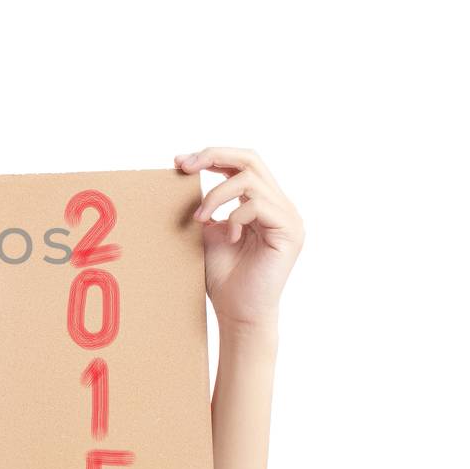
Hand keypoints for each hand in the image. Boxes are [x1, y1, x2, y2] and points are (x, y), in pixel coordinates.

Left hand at [175, 147, 304, 328]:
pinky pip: (258, 205)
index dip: (212, 156)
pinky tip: (230, 237)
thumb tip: (182, 170)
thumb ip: (206, 204)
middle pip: (251, 158)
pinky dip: (235, 216)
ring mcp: (288, 217)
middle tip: (185, 166)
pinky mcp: (290, 231)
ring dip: (216, 195)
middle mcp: (280, 205)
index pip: (242, 164)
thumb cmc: (223, 277)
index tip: (179, 162)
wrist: (237, 313)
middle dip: (214, 156)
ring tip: (200, 219)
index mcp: (262, 202)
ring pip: (250, 180)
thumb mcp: (208, 231)